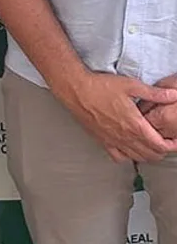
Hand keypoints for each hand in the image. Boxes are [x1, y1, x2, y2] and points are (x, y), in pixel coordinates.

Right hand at [57, 72, 176, 161]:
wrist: (76, 89)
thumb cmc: (100, 86)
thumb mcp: (131, 85)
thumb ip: (154, 93)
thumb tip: (172, 95)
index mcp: (135, 125)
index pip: (160, 145)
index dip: (171, 144)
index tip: (174, 139)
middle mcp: (125, 137)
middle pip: (151, 155)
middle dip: (162, 150)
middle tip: (165, 141)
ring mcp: (113, 141)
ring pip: (137, 158)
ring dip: (148, 155)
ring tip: (151, 145)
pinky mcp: (103, 141)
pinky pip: (119, 157)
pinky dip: (128, 157)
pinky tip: (130, 148)